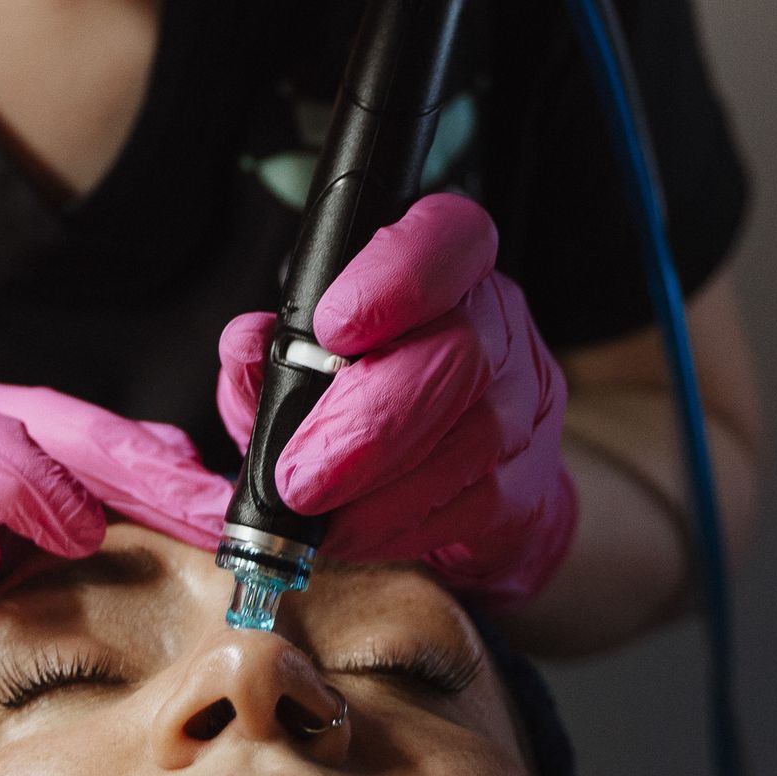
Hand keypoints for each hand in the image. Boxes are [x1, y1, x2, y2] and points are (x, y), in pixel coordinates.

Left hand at [216, 193, 576, 610]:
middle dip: (369, 423)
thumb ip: (266, 354)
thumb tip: (245, 344)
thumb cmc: (359, 400)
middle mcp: (495, 323)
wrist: (447, 478)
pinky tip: (355, 534)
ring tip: (317, 518)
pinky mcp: (532, 481)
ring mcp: (524, 403)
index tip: (332, 328)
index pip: (446, 241)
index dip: (396, 279)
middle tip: (300, 476)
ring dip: (378, 491)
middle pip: (459, 354)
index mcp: (443, 266)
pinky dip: (401, 526)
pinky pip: (474, 505)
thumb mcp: (297, 365)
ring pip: (469, 439)